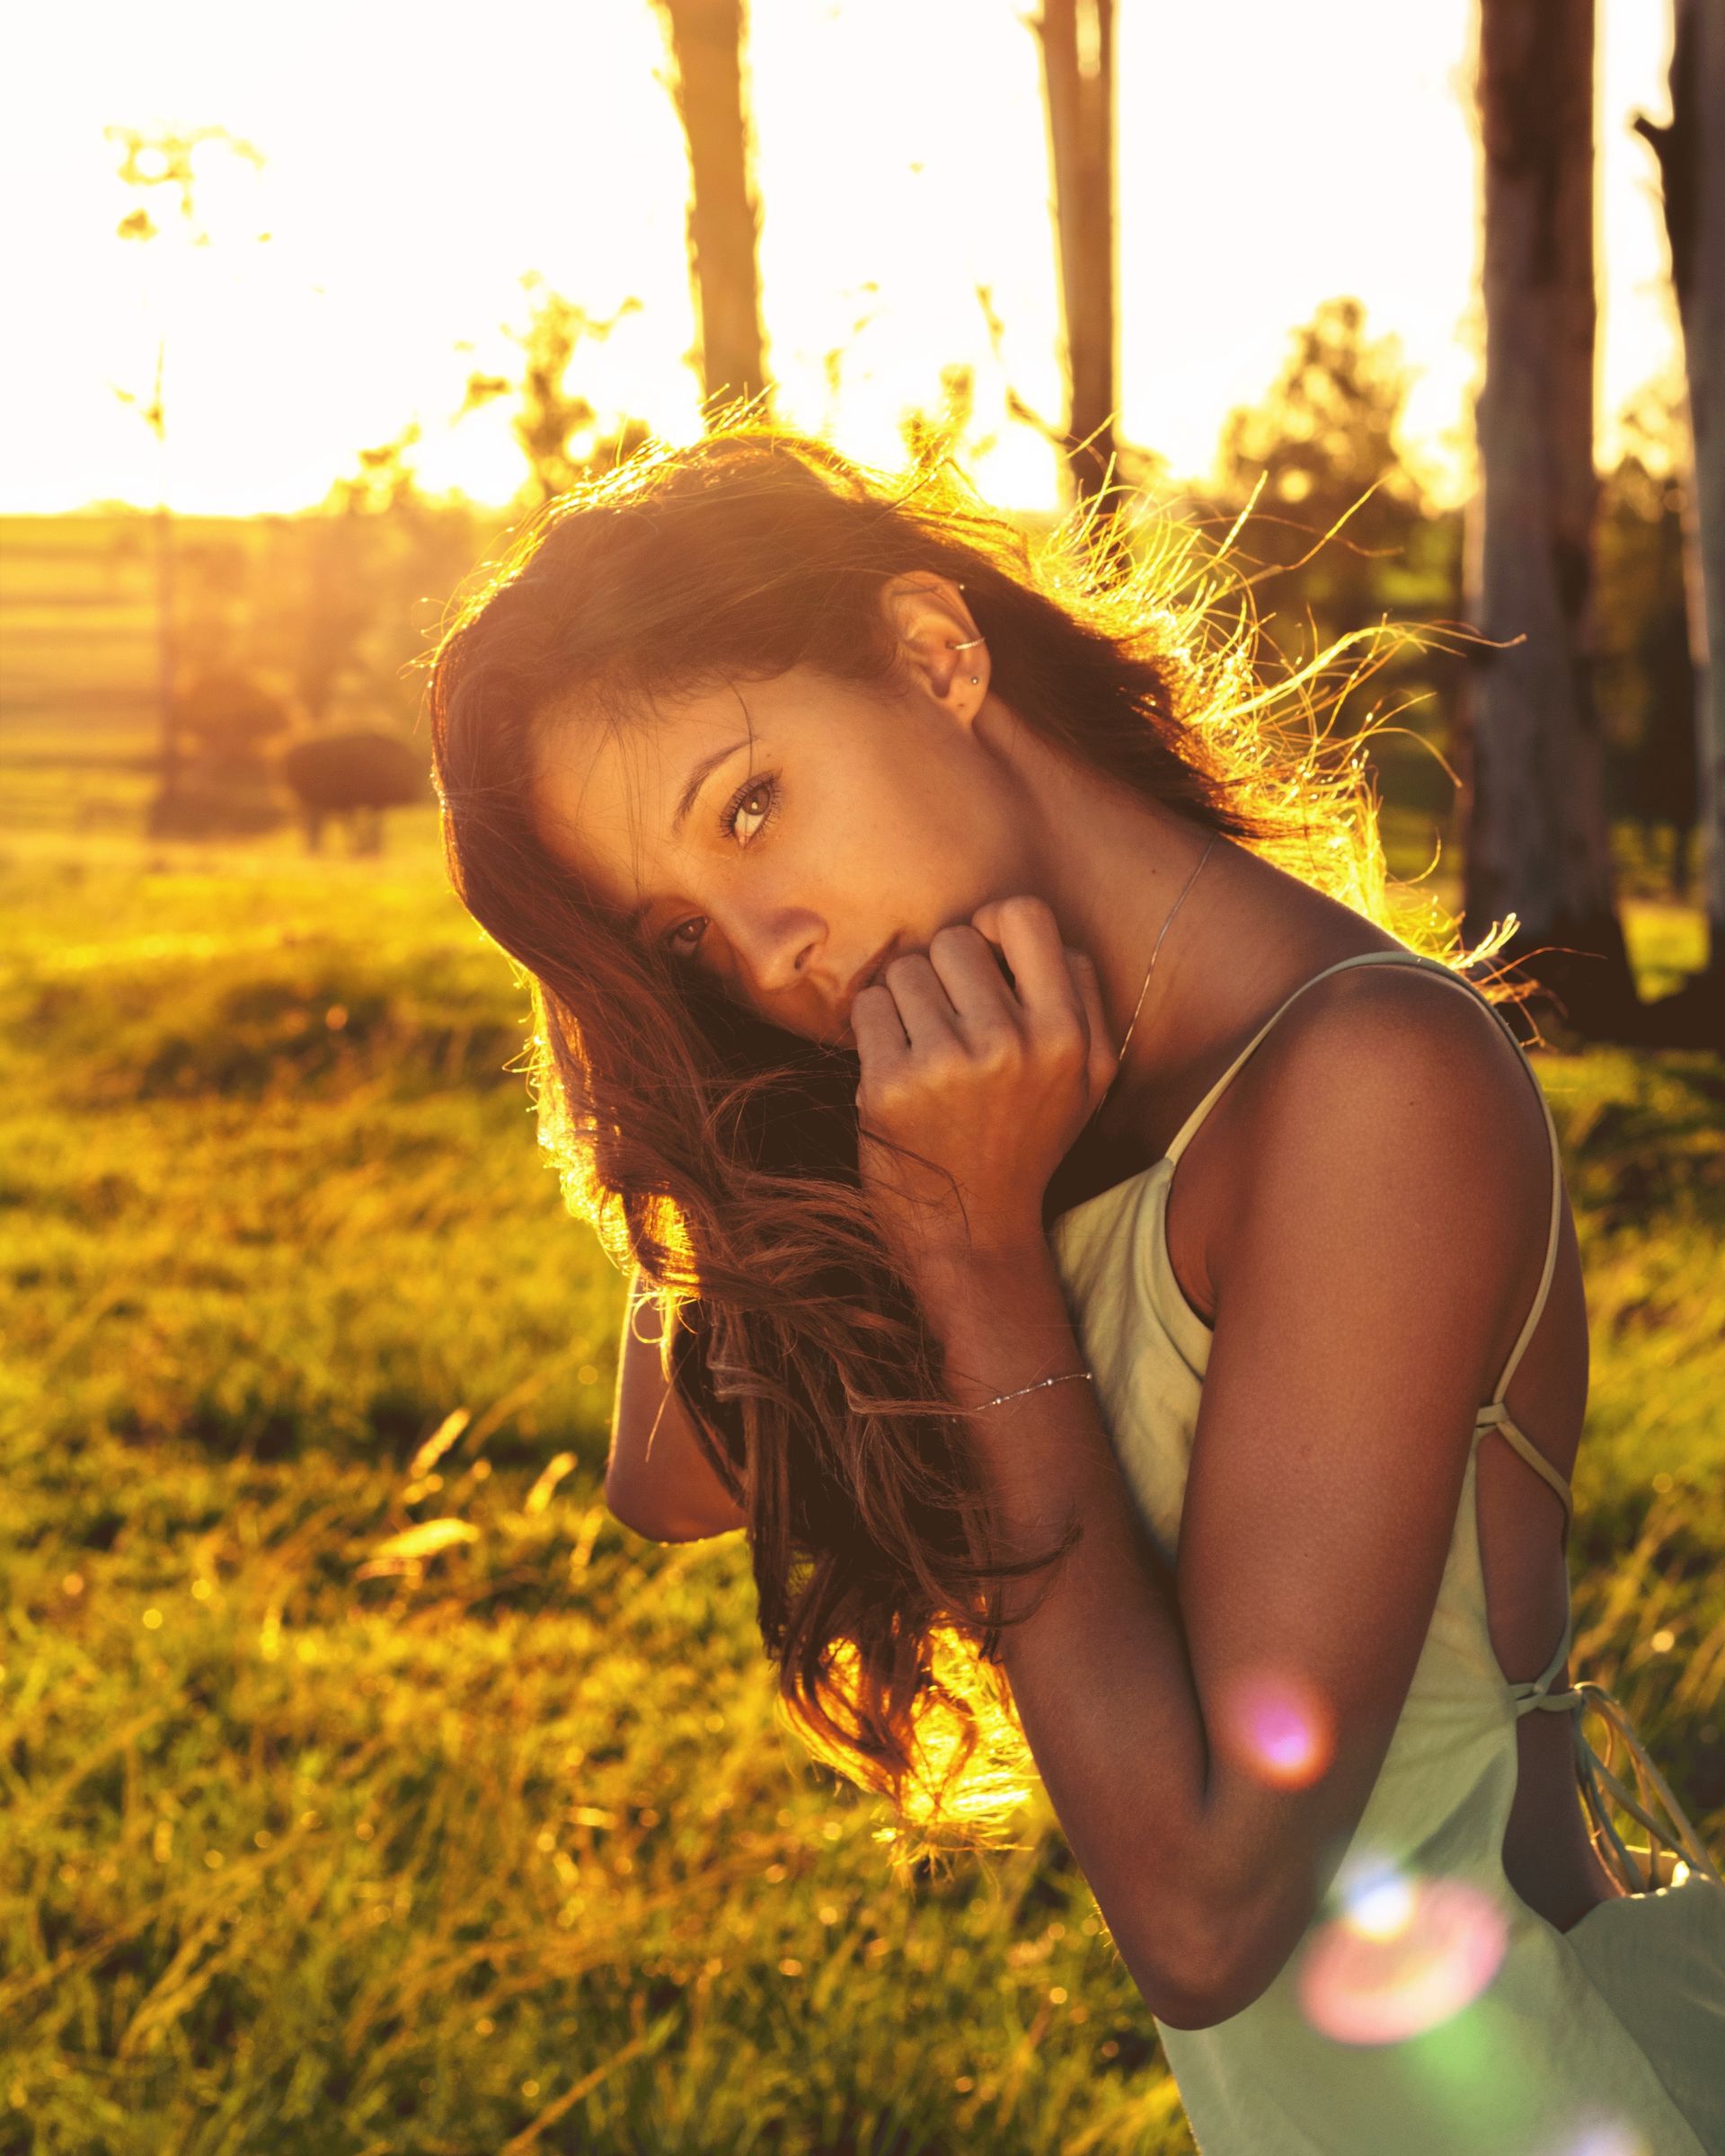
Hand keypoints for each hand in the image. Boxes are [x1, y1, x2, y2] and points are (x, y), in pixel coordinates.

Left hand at [851, 895, 1117, 1283]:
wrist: (974, 1230)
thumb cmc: (1026, 1139)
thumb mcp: (1086, 1077)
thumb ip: (1075, 994)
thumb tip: (1013, 922)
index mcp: (1067, 1036)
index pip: (1024, 915)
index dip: (994, 924)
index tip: (983, 956)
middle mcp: (1013, 1045)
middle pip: (955, 939)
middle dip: (944, 970)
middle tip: (948, 1017)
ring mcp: (948, 1064)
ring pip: (906, 969)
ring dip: (906, 999)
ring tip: (922, 1045)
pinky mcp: (891, 1085)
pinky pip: (869, 1005)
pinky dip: (874, 1026)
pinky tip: (895, 1064)